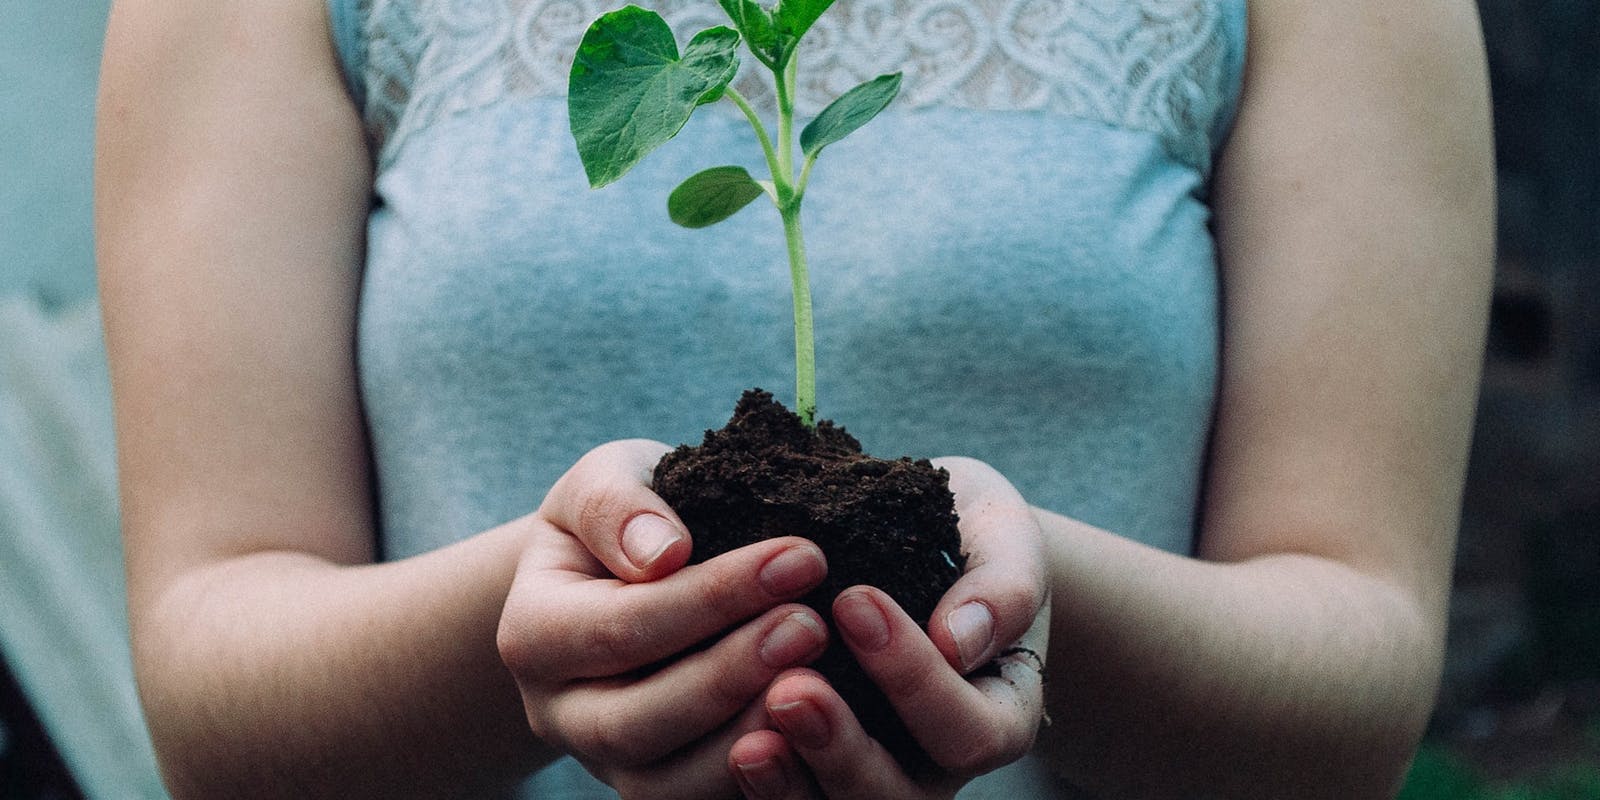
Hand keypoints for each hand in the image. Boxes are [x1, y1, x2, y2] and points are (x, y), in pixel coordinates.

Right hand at [497, 440, 833, 799]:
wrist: (618, 577)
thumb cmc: (623, 521)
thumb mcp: (605, 481)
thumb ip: (617, 506)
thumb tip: (663, 551)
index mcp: (532, 633)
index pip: (623, 626)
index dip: (714, 596)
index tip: (802, 556)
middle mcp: (558, 712)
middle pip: (636, 721)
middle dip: (731, 674)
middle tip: (812, 624)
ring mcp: (605, 762)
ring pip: (667, 785)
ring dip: (748, 736)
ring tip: (821, 680)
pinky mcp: (656, 785)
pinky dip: (763, 779)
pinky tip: (819, 732)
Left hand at [726, 456, 1050, 798]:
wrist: (918, 540)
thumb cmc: (968, 535)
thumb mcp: (1001, 536)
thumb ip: (1002, 586)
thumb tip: (958, 640)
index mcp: (997, 714)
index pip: (969, 730)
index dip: (915, 680)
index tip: (855, 601)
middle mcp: (937, 766)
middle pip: (898, 797)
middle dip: (842, 749)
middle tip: (790, 689)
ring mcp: (873, 778)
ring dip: (791, 786)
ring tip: (748, 744)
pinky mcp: (815, 774)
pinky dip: (759, 788)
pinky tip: (729, 750)